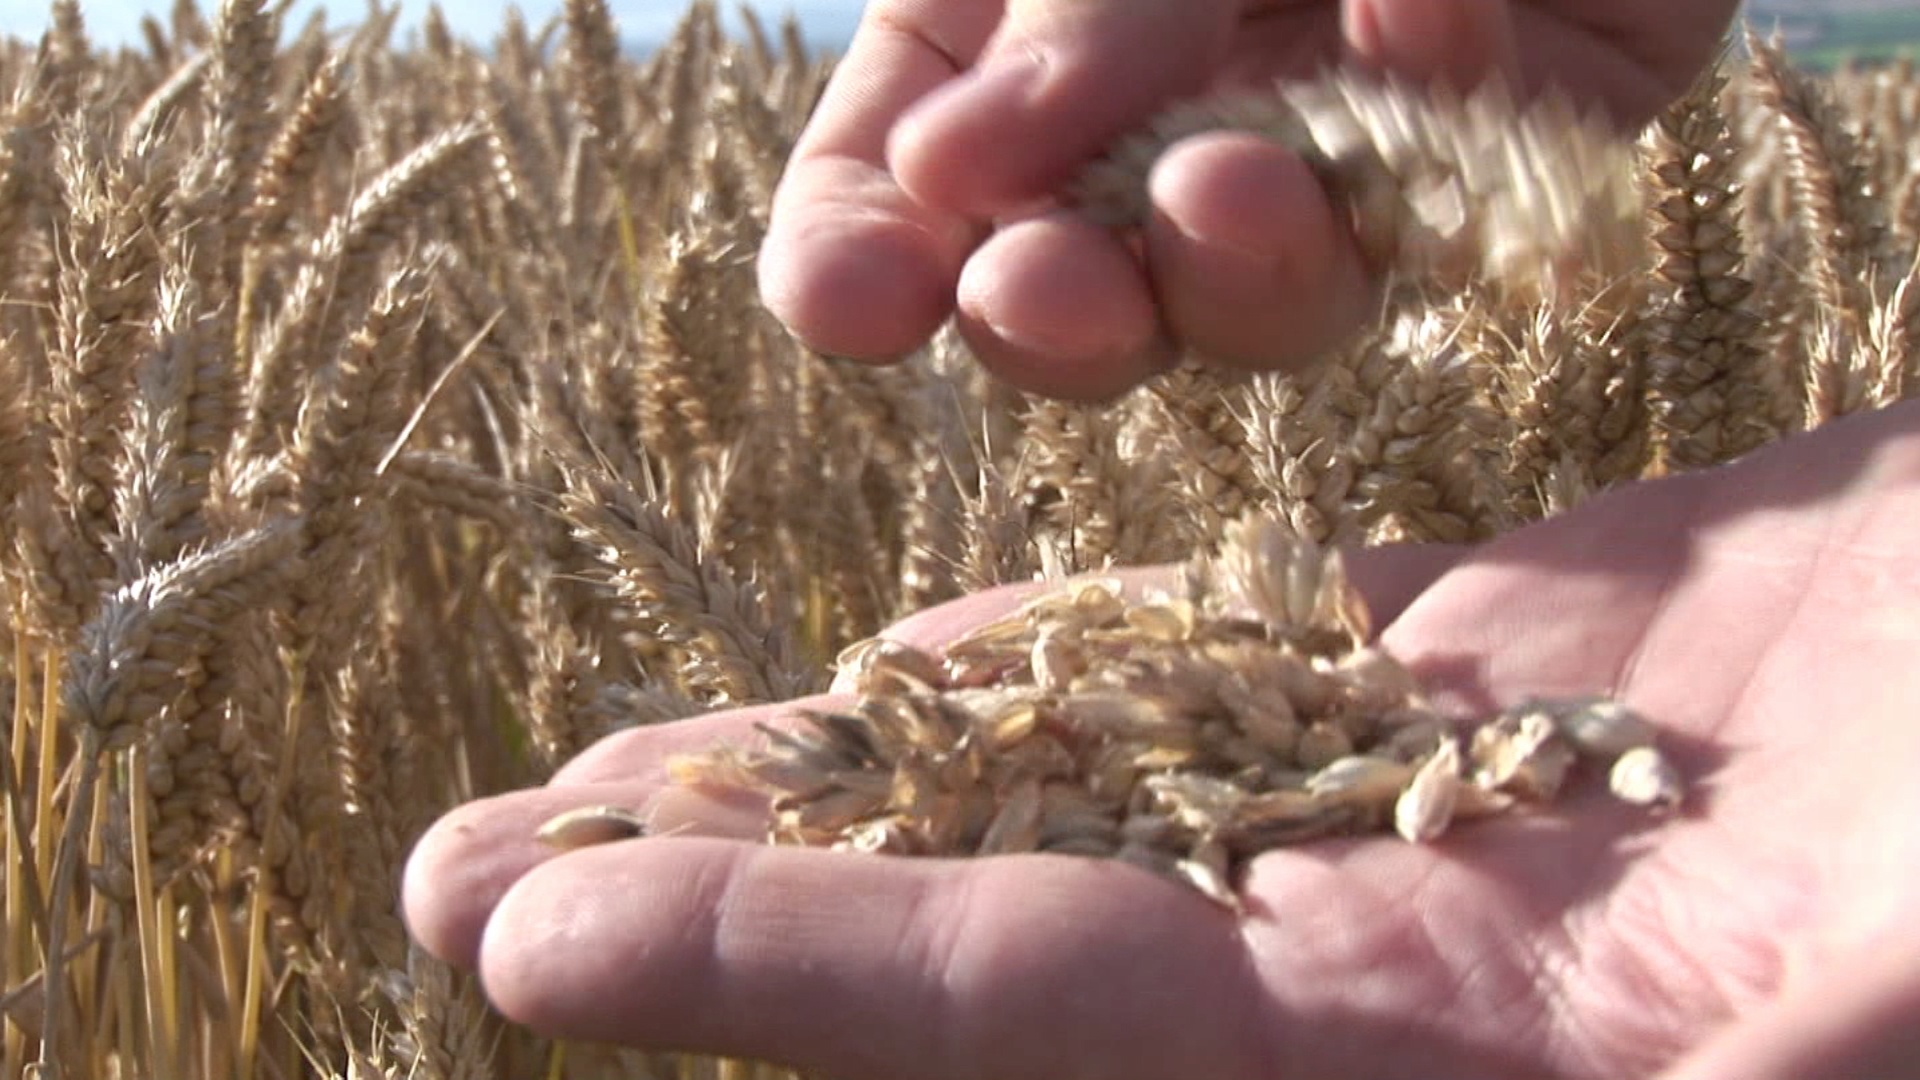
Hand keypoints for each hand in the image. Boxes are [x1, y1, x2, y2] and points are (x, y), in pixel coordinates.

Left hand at [405, 402, 1919, 1079]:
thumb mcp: (1875, 1004)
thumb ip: (1740, 1057)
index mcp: (1450, 1057)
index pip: (1037, 1010)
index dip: (774, 978)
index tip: (521, 936)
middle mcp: (1395, 958)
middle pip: (981, 918)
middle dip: (715, 897)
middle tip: (445, 874)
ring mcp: (1431, 812)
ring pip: (1070, 789)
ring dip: (833, 775)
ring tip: (609, 760)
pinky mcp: (1500, 688)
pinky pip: (1227, 678)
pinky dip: (1054, 670)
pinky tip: (895, 673)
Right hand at [756, 0, 1740, 399]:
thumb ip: (1070, 14)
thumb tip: (943, 173)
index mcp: (998, 44)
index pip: (887, 193)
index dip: (855, 267)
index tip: (847, 307)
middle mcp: (1141, 126)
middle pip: (1066, 293)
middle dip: (1048, 316)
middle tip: (1047, 297)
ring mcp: (1309, 157)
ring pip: (1257, 301)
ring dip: (1235, 272)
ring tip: (1228, 191)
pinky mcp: (1483, 159)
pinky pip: (1451, 195)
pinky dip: (1429, 97)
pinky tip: (1420, 1)